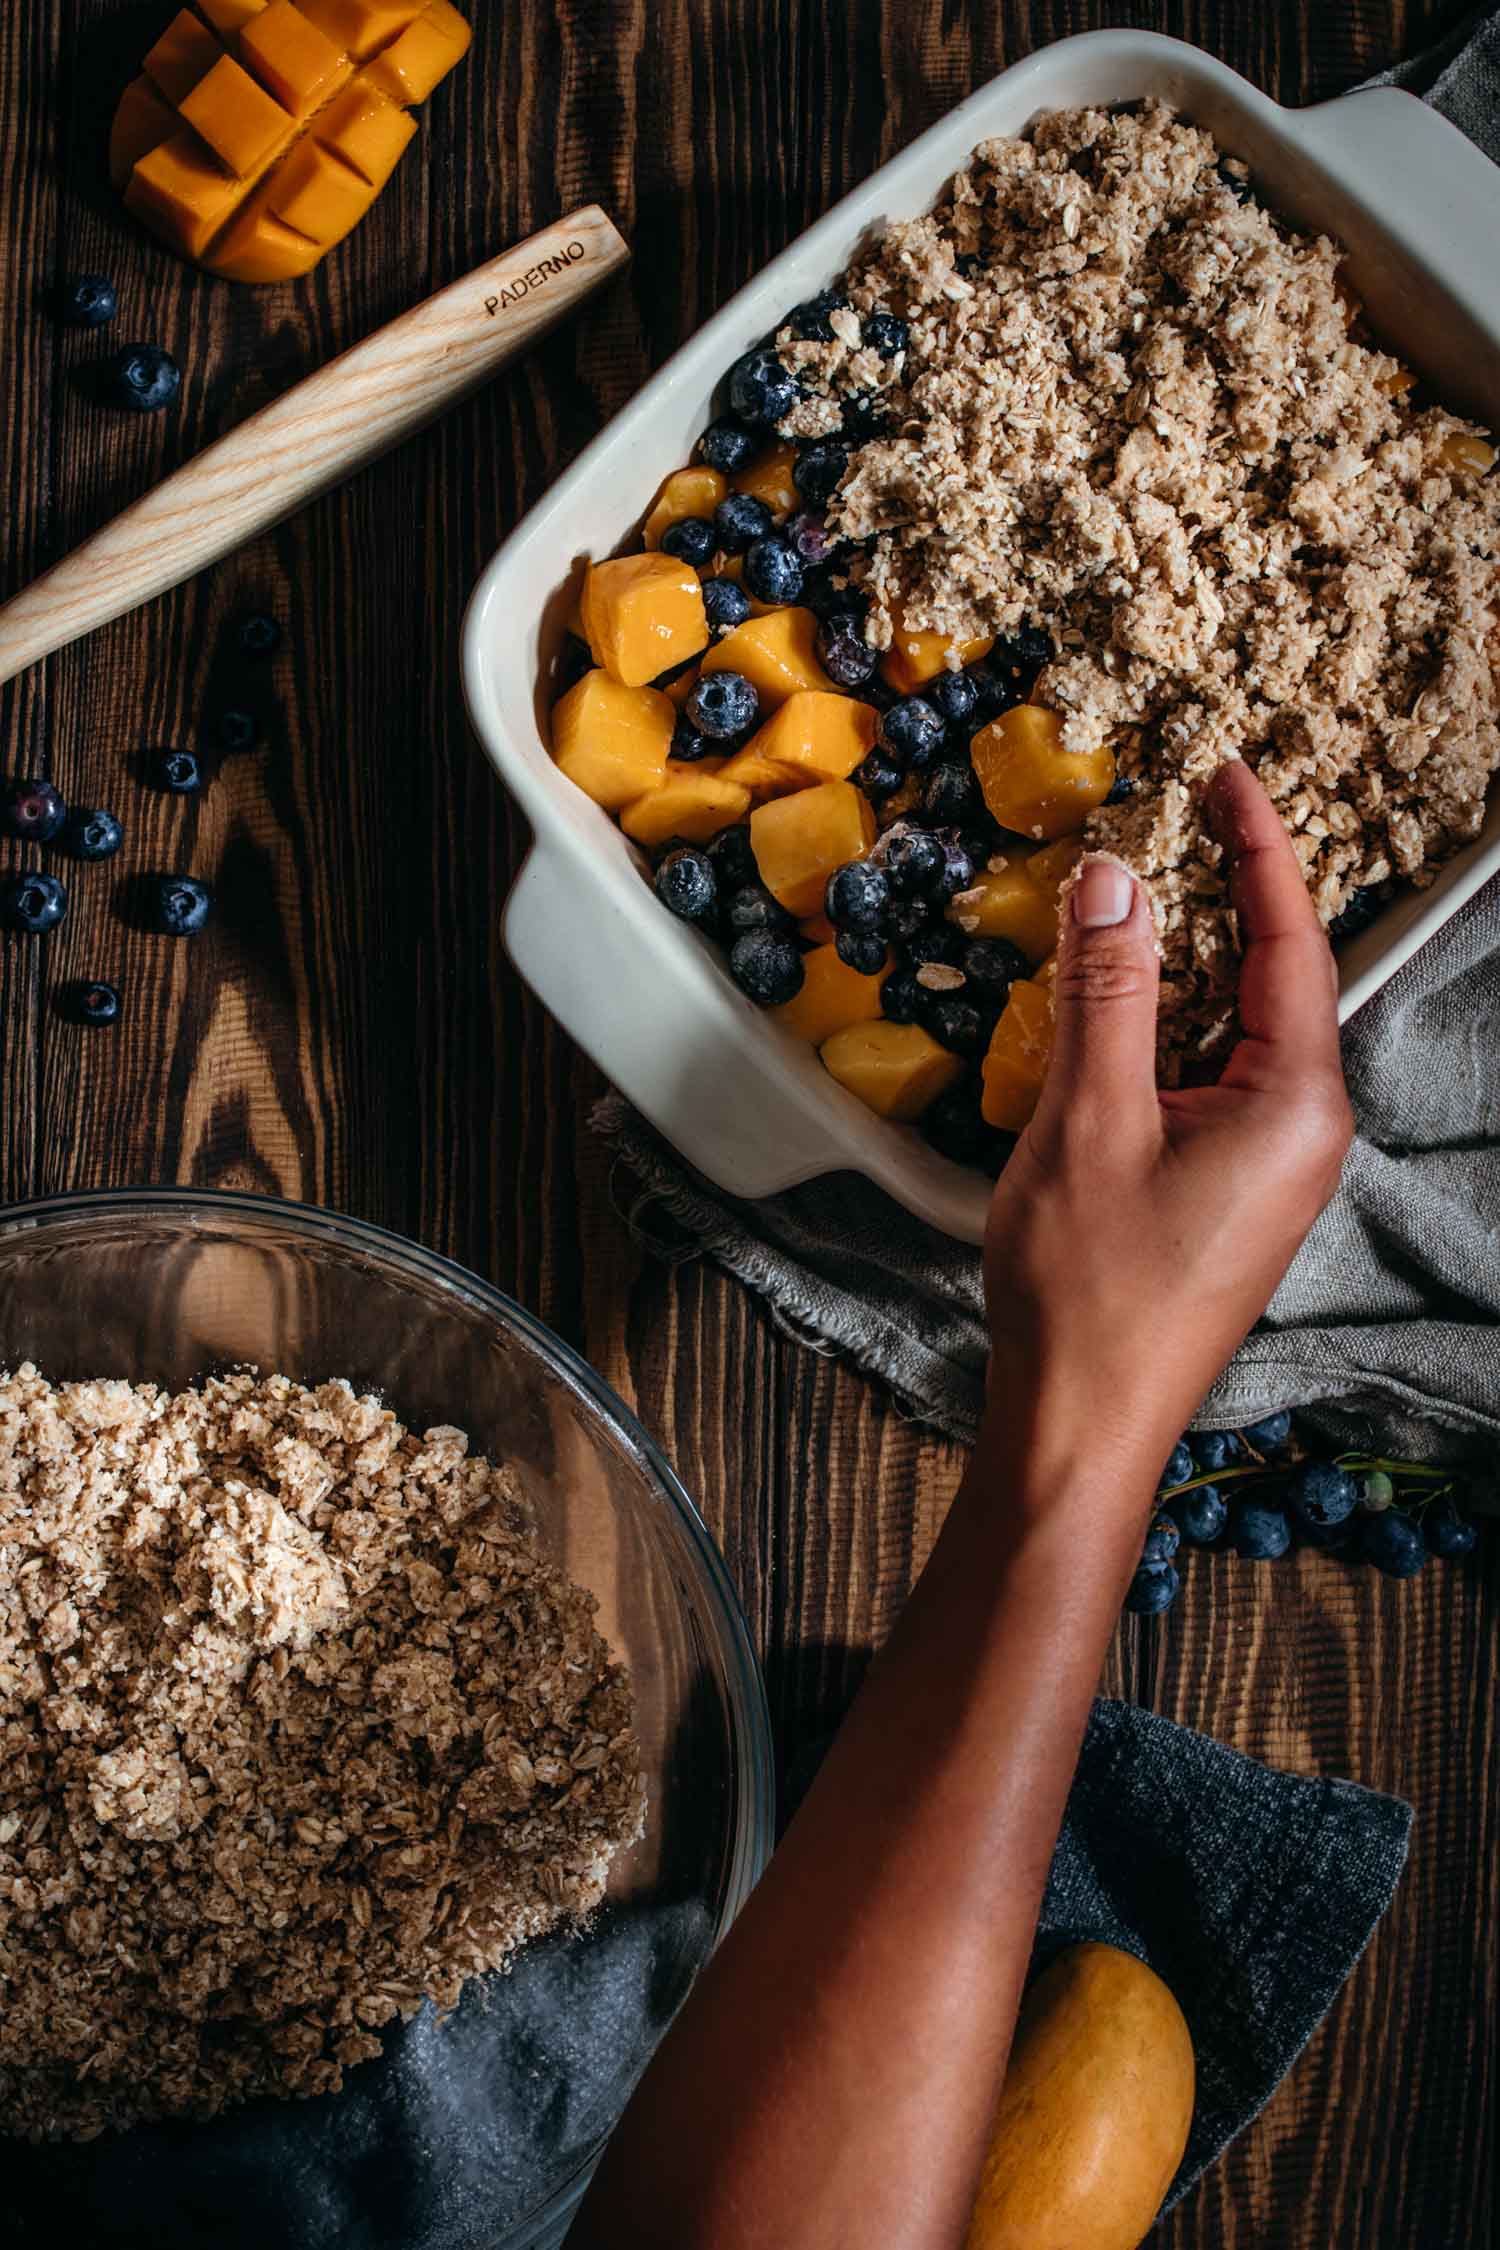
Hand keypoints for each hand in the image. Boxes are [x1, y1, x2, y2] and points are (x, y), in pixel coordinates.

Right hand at [982, 759, 1352, 1492]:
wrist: (1081, 1428)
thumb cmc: (1090, 1292)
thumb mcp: (1089, 1120)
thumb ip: (1107, 991)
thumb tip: (1116, 880)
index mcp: (1294, 1106)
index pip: (1290, 940)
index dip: (1258, 848)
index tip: (1227, 777)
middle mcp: (1303, 1134)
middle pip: (1274, 981)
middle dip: (1226, 898)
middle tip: (1178, 820)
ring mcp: (1270, 1171)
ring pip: (1236, 1034)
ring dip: (1188, 969)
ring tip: (1134, 906)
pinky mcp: (1230, 1197)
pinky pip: (1212, 1084)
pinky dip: (1169, 1034)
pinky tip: (1117, 1016)